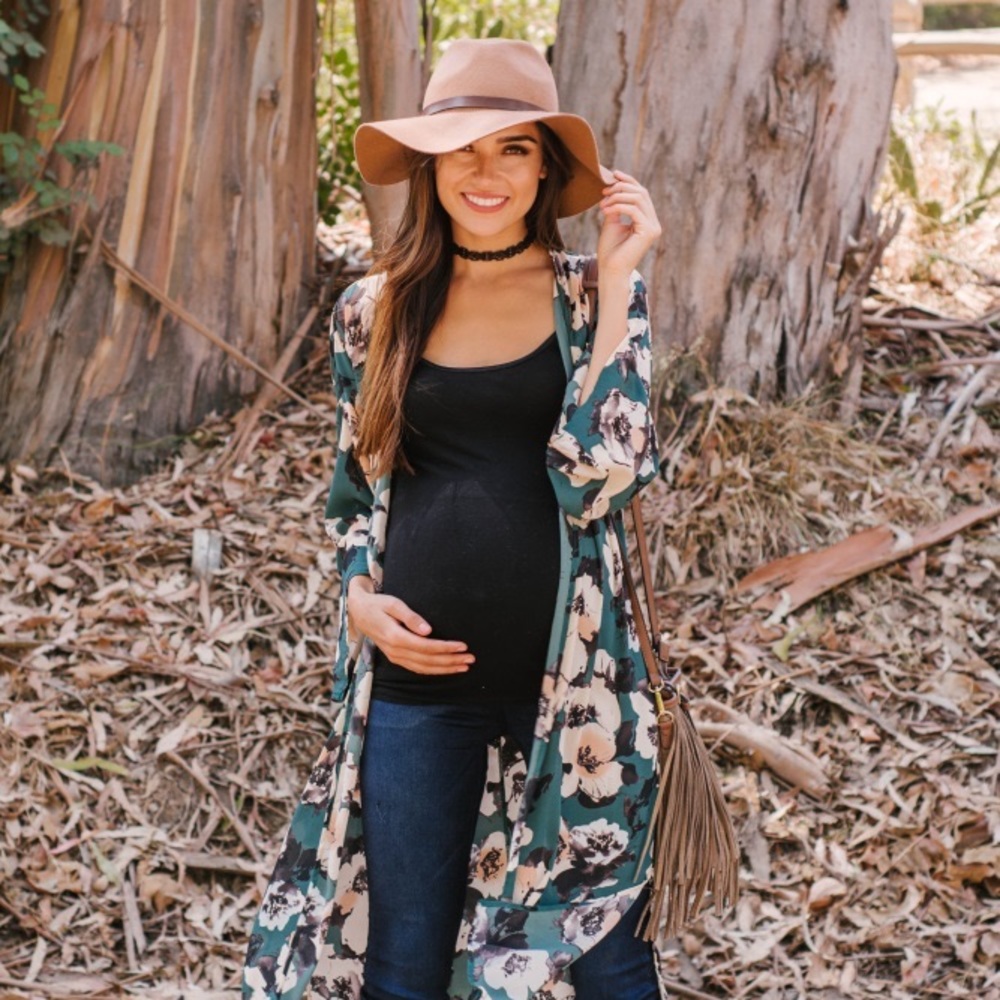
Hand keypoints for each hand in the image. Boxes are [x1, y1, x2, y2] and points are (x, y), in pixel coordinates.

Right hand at [346, 576, 473, 674]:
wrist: (359, 612)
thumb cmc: (378, 604)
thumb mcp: (393, 604)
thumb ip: (410, 617)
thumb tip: (428, 630)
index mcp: (395, 637)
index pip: (426, 647)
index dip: (445, 648)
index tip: (463, 646)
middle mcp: (395, 651)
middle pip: (428, 661)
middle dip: (451, 661)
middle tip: (470, 659)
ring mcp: (395, 657)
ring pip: (423, 668)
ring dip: (445, 669)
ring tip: (464, 667)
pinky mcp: (395, 658)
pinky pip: (417, 669)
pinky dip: (433, 671)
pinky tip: (447, 669)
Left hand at [597, 170, 661, 278]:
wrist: (610, 271)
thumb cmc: (610, 251)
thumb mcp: (612, 222)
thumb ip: (616, 206)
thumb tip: (614, 188)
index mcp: (647, 221)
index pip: (641, 194)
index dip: (628, 181)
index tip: (613, 174)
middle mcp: (654, 223)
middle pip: (641, 193)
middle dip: (621, 188)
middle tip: (603, 191)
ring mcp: (653, 228)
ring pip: (638, 199)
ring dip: (617, 197)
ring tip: (602, 204)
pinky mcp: (648, 232)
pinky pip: (633, 210)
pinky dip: (618, 207)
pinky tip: (605, 211)